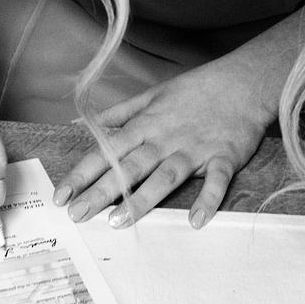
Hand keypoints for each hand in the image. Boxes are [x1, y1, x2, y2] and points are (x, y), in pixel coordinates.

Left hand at [54, 64, 271, 228]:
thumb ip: (117, 114)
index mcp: (146, 124)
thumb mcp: (152, 95)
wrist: (244, 82)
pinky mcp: (224, 156)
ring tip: (119, 222)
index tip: (61, 196)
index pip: (106, 151)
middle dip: (101, 191)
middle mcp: (166, 138)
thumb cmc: (195, 90)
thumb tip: (82, 124)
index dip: (82, 174)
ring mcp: (195, 148)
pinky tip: (196, 221)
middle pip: (129, 167)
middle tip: (78, 215)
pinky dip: (208, 199)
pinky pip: (216, 180)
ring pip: (165, 176)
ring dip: (143, 199)